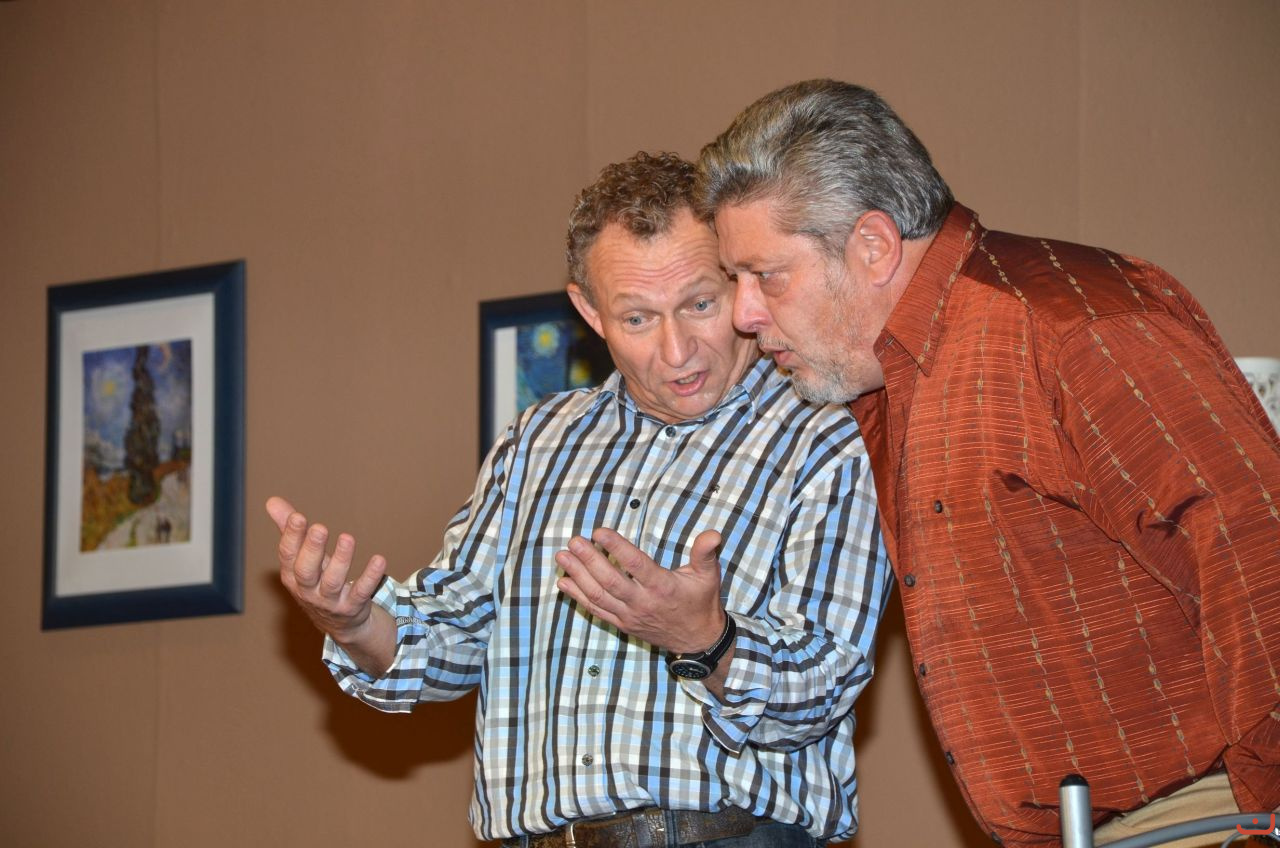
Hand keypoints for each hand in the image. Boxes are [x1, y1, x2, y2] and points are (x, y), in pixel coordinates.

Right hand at [267, 496, 388, 649]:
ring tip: (348, 538)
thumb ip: (290, 530)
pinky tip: (379, 560)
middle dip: (312, 549)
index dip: (292, 537)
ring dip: (341, 560)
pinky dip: (370, 577)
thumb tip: (272, 501)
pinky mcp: (353, 607)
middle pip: (306, 571)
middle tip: (320, 527)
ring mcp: (330, 601)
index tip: (298, 517)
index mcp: (293, 576)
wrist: (340, 623)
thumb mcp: (303, 558)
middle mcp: (308, 591)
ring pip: (333, 582)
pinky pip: (361, 592)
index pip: (288, 556)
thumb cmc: (318, 582)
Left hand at [554, 527, 725, 653]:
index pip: (635, 565)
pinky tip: (563, 582)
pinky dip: (578, 596)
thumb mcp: (708, 576)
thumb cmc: (701, 602)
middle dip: (588, 560)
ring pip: (598, 596)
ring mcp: (629, 615)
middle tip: (573, 541)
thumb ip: (705, 553)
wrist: (697, 641)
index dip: (616, 548)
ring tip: (562, 557)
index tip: (599, 531)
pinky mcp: (622, 623)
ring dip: (578, 576)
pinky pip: (596, 610)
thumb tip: (713, 533)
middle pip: (610, 580)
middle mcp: (643, 602)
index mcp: (662, 587)